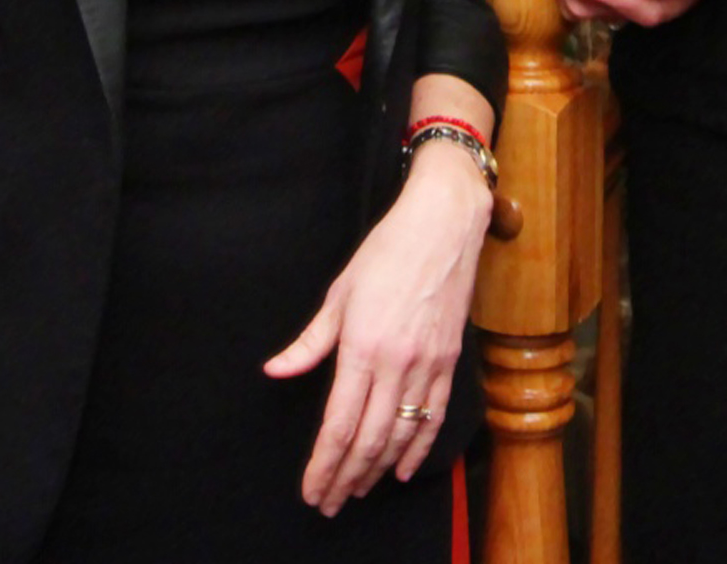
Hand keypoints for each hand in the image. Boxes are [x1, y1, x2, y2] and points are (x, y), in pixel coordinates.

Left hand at [262, 145, 492, 515]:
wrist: (444, 224)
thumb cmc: (387, 251)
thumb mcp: (339, 293)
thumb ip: (309, 342)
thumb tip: (275, 372)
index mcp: (363, 346)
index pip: (339, 424)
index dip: (324, 464)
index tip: (312, 490)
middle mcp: (397, 362)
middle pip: (370, 439)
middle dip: (347, 477)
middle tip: (330, 502)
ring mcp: (428, 363)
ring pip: (402, 434)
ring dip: (378, 469)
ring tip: (358, 490)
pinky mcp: (451, 358)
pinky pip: (435, 415)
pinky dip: (419, 448)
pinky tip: (403, 468)